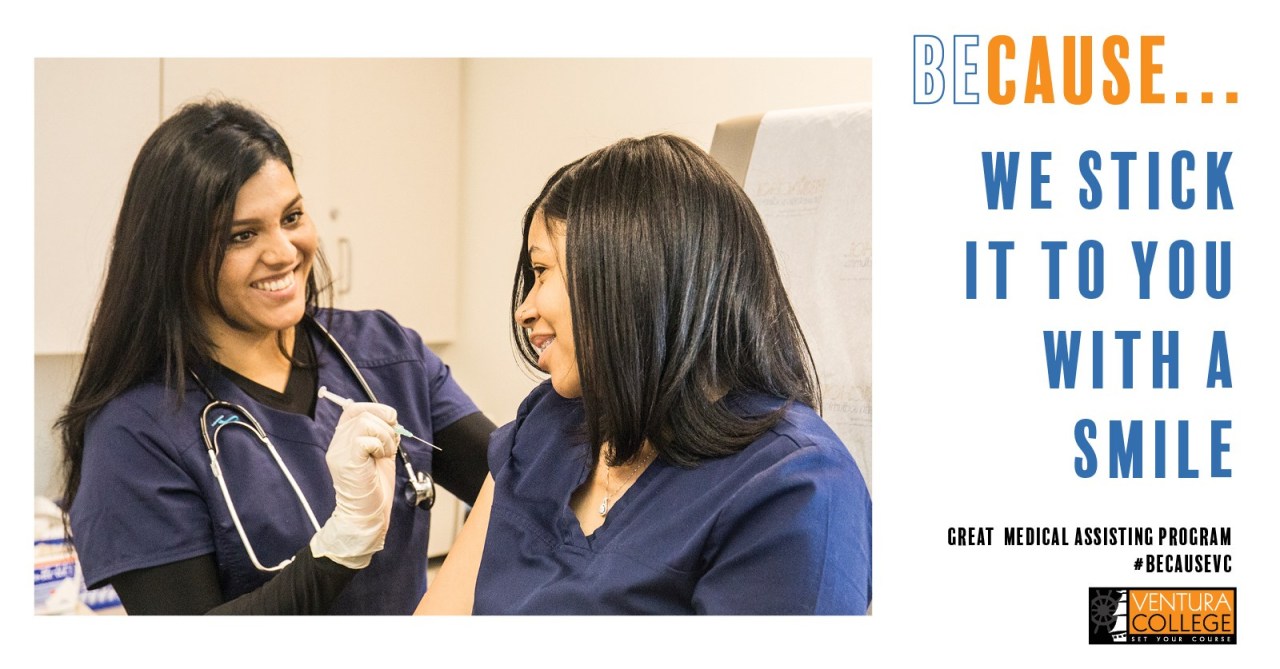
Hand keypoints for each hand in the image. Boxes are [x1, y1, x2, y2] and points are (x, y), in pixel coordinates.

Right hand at [310, 402, 399, 568]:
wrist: (367, 516)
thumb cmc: (374, 487)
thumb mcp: (381, 454)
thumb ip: (383, 435)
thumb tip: (391, 417)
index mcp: (343, 439)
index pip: (354, 409)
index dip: (376, 409)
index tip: (390, 422)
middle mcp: (337, 443)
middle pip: (362, 412)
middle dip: (385, 424)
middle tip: (389, 445)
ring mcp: (339, 451)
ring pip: (366, 422)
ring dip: (385, 436)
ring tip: (385, 454)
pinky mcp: (347, 461)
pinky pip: (365, 438)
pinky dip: (380, 445)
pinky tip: (380, 459)